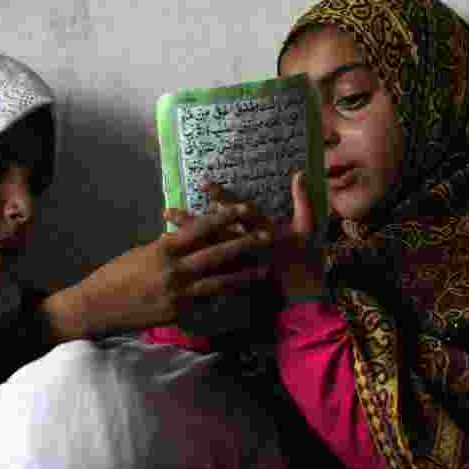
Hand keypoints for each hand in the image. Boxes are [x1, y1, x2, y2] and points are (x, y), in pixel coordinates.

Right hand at [41, 204, 271, 340]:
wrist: (98, 306)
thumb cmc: (116, 275)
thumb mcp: (141, 253)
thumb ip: (167, 247)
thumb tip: (185, 238)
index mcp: (163, 249)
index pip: (200, 228)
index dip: (223, 217)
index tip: (243, 207)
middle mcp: (173, 270)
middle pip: (216, 254)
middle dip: (244, 244)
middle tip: (267, 235)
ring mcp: (177, 293)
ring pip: (218, 282)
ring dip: (244, 275)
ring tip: (265, 270)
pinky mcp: (177, 313)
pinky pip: (205, 303)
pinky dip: (223, 298)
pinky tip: (242, 297)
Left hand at [167, 173, 324, 300]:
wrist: (303, 296)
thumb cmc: (304, 259)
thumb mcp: (307, 227)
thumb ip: (302, 200)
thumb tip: (299, 172)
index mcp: (262, 232)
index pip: (238, 213)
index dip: (222, 198)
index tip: (204, 185)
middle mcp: (244, 249)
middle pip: (211, 233)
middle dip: (189, 221)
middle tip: (167, 211)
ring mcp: (236, 267)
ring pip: (204, 253)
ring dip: (184, 242)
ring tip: (161, 234)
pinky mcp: (231, 282)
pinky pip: (207, 276)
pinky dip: (189, 268)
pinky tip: (173, 263)